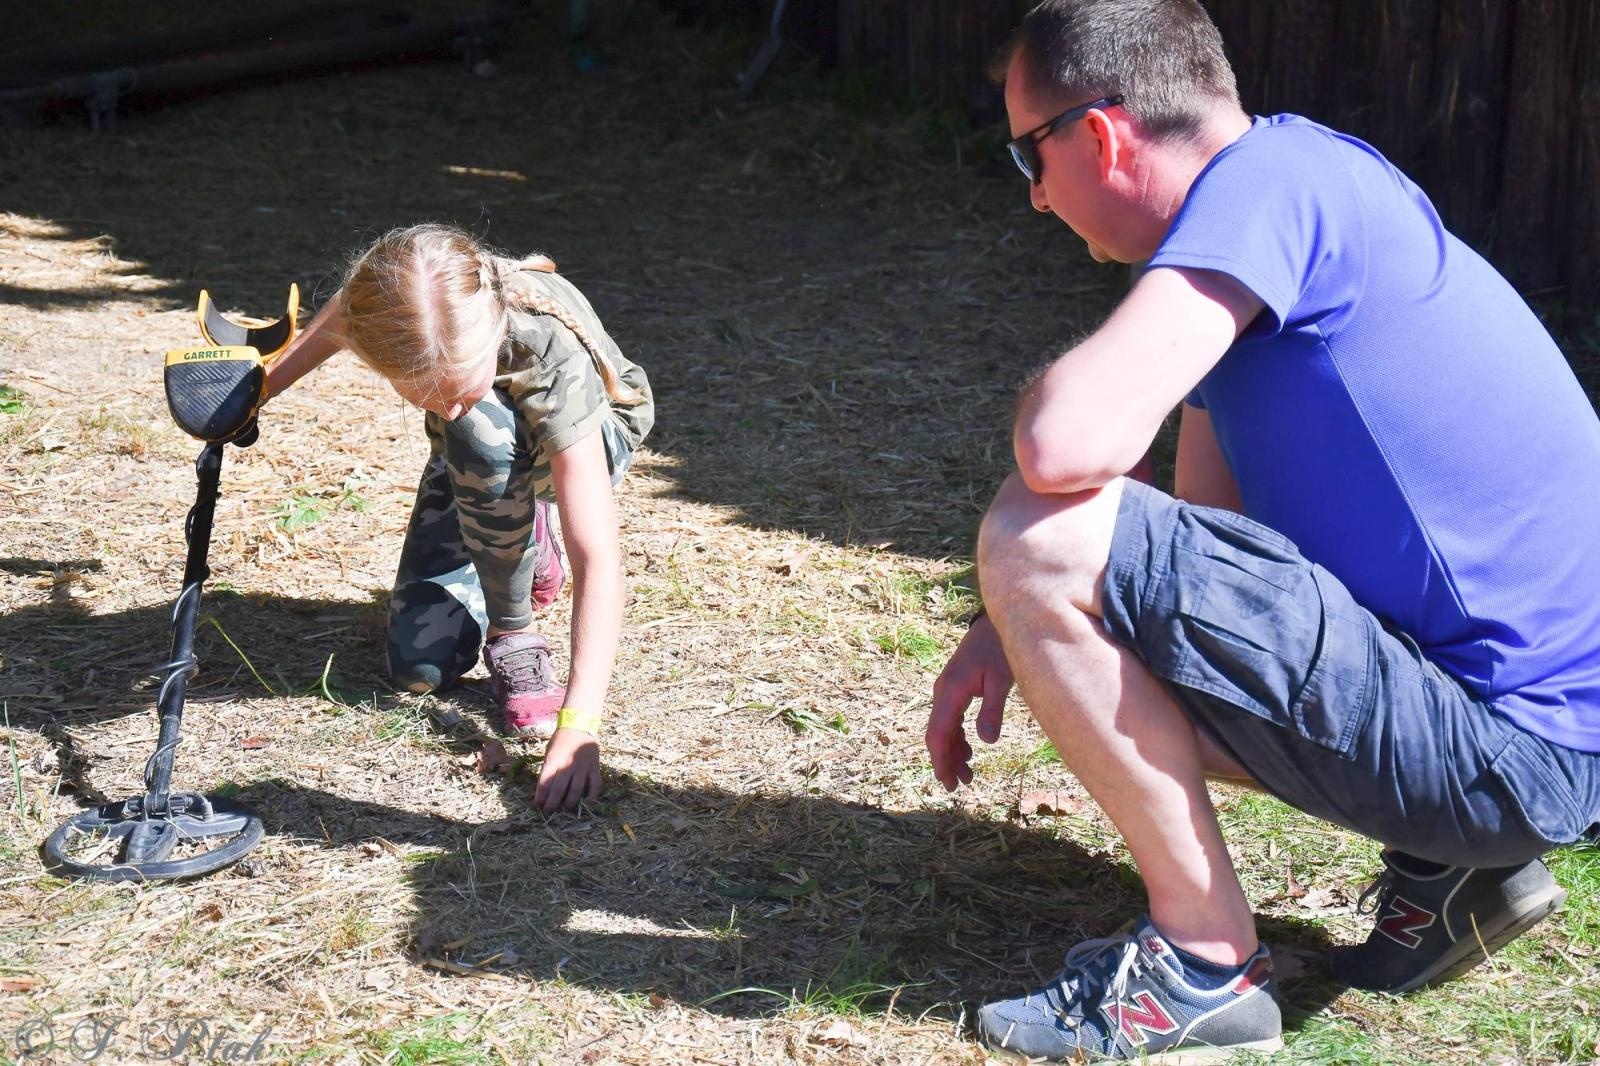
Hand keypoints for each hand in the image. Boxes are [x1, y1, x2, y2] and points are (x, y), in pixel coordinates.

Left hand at [534, 727, 600, 812]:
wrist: (579, 726)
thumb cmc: (561, 740)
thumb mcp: (549, 752)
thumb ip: (548, 769)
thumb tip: (544, 789)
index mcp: (554, 760)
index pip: (545, 782)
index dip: (541, 796)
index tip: (539, 805)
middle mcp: (568, 765)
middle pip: (559, 789)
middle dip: (552, 803)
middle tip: (549, 811)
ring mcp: (583, 767)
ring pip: (576, 790)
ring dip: (569, 802)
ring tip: (564, 808)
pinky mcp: (594, 767)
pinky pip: (595, 785)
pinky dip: (592, 796)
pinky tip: (586, 802)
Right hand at [926, 614, 1014, 790]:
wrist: (995, 622)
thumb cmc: (1000, 648)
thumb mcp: (1001, 679)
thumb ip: (992, 710)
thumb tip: (985, 742)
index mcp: (951, 690)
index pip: (938, 733)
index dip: (941, 760)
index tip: (947, 782)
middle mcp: (943, 691)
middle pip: (937, 734)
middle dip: (946, 761)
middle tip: (959, 786)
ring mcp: (947, 689)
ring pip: (943, 728)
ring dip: (952, 751)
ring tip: (968, 774)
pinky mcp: (956, 688)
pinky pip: (950, 719)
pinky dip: (956, 737)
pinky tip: (968, 751)